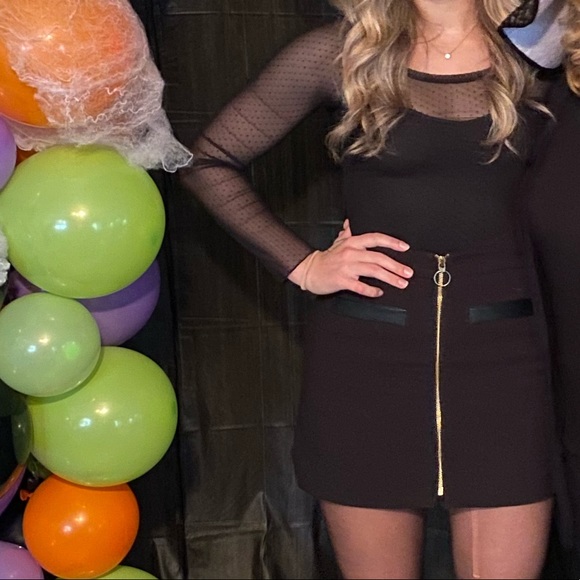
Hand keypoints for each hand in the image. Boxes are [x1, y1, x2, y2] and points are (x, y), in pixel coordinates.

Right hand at [289, 223, 412, 296]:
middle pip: (378, 258)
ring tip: (401, 283)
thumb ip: (347, 233)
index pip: (375, 238)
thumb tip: (351, 223)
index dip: (392, 242)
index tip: (405, 247)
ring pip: (373, 271)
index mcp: (352, 242)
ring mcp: (346, 267)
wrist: (309, 271)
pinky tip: (379, 292)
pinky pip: (361, 286)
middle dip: (396, 265)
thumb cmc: (326, 259)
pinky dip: (372, 291)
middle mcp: (350, 253)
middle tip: (408, 272)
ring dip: (390, 278)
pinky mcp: (342, 280)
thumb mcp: (337, 242)